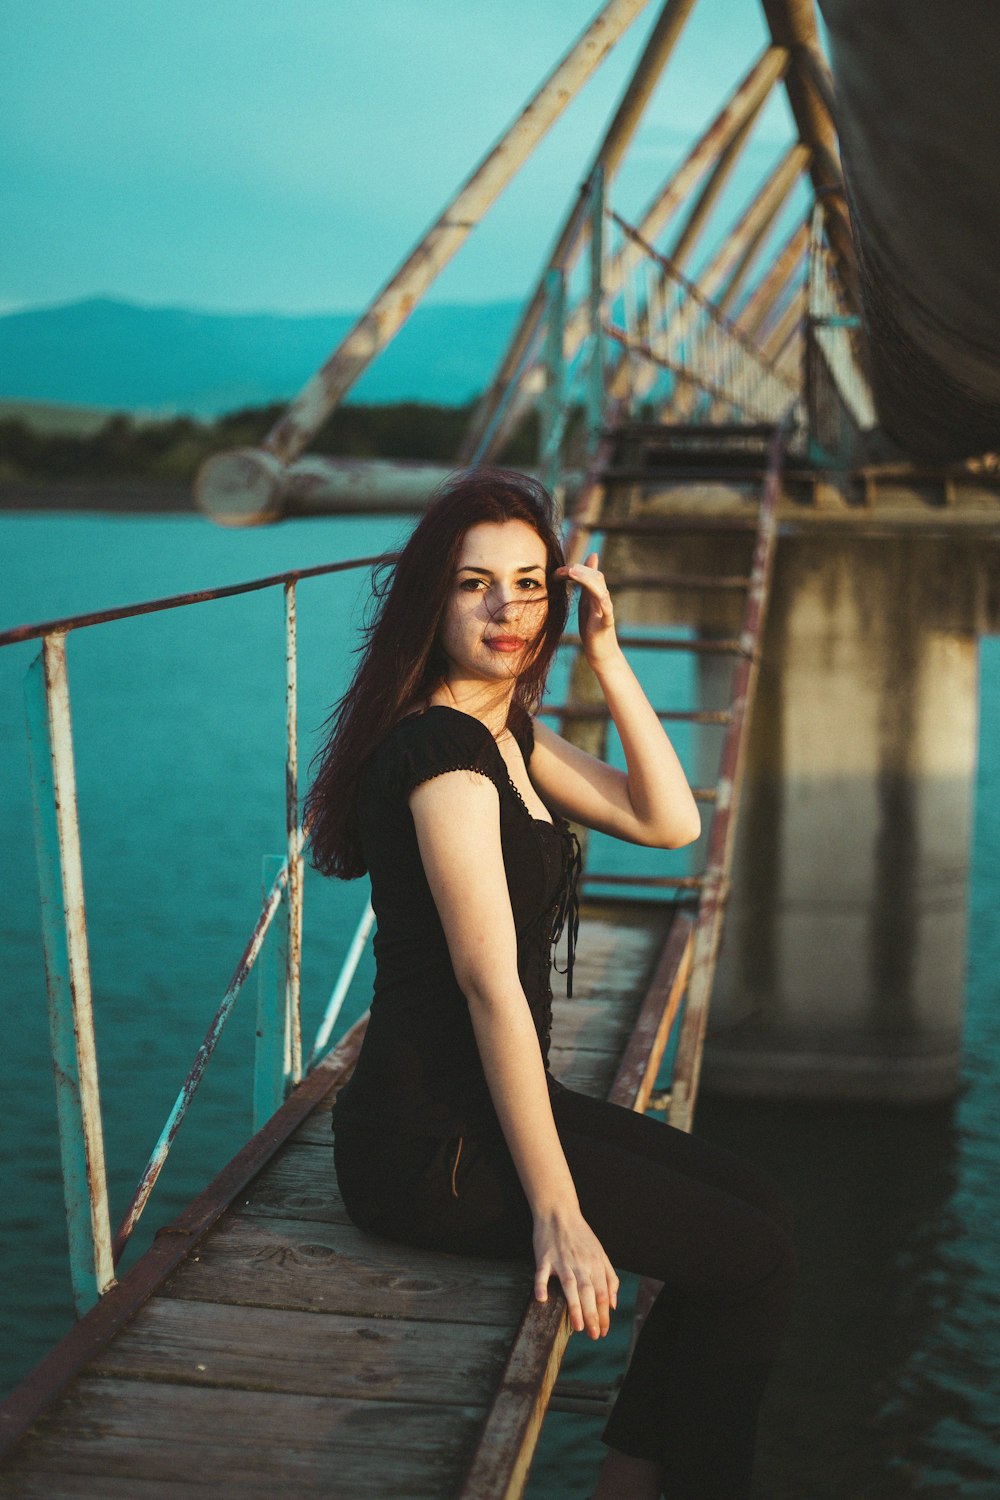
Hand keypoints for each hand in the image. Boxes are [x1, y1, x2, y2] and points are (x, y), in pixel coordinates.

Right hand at [533, 1205, 619, 1338]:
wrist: (559, 1212)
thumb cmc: (580, 1235)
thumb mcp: (600, 1253)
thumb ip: (609, 1278)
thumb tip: (613, 1304)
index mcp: (595, 1264)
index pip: (603, 1293)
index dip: (604, 1314)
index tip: (603, 1331)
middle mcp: (580, 1264)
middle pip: (589, 1293)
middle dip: (593, 1316)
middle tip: (594, 1336)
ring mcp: (562, 1260)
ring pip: (570, 1286)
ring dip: (575, 1307)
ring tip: (579, 1326)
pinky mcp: (544, 1257)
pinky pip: (542, 1273)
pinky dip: (541, 1286)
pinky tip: (542, 1299)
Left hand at [555, 552, 619, 669]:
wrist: (602, 653)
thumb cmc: (592, 628)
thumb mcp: (585, 603)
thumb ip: (584, 586)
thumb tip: (577, 569)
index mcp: (595, 595)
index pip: (590, 573)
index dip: (575, 568)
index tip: (558, 570)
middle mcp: (602, 600)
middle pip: (596, 577)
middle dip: (579, 570)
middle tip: (560, 570)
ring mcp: (605, 612)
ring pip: (601, 591)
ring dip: (587, 579)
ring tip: (572, 573)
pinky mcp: (606, 625)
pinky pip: (608, 612)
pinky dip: (604, 603)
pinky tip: (598, 597)